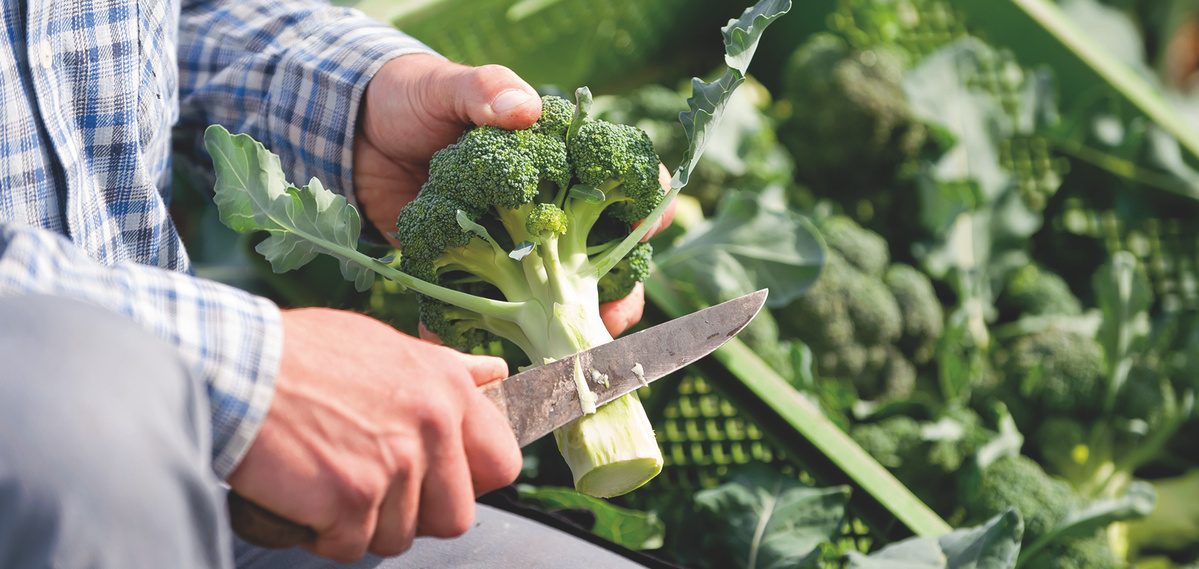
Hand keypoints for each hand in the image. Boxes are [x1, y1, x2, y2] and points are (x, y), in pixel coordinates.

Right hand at [227, 308, 521, 561]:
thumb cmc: (301, 356)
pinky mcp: (352, 498)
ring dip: (363, 524)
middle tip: (372, 488)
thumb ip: (446, 368)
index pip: (503, 462)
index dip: (472, 481)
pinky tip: (303, 496)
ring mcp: (394, 464)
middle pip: (456, 516)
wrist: (234, 368)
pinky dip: (324, 535)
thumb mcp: (384, 345)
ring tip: (328, 481)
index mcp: (447, 386)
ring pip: (400, 536)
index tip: (439, 480)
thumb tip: (496, 373)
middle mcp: (432, 425)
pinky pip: (351, 547)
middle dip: (414, 514)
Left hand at [353, 54, 674, 336]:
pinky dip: (483, 340)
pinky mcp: (465, 273)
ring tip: (569, 353)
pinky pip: (484, 313)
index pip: (620, 183)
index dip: (648, 204)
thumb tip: (523, 108)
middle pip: (602, 256)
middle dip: (619, 291)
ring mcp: (507, 247)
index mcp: (554, 161)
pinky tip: (487, 360)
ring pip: (556, 295)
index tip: (662, 219)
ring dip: (568, 328)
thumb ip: (484, 91)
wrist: (351, 135)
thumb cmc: (411, 98)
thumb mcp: (448, 88)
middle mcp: (541, 210)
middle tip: (615, 318)